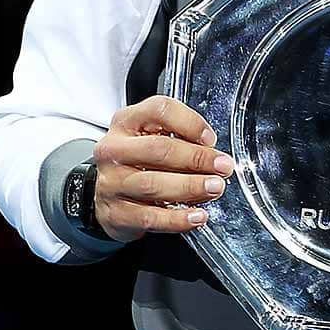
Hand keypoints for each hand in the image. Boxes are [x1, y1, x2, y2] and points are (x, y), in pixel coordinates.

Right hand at [92, 95, 233, 242]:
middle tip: (222, 167)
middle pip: (158, 149)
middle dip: (196, 158)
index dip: (190, 123)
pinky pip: (149, 217)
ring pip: (152, 184)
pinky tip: (196, 216)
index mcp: (127, 122)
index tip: (210, 139)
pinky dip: (177, 219)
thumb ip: (183, 138)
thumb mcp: (156, 137)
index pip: (159, 110)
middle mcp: (114, 150)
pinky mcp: (115, 213)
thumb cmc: (140, 161)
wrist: (108, 193)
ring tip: (214, 188)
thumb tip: (214, 155)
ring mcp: (111, 183)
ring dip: (190, 187)